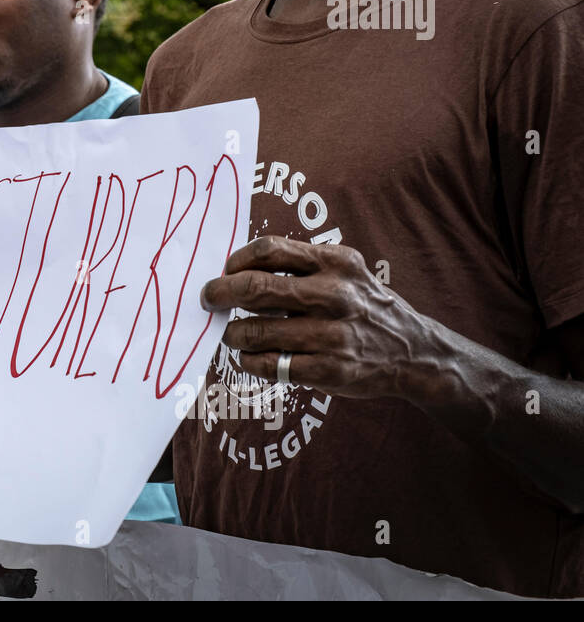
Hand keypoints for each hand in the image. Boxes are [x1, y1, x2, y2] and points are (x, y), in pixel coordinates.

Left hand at [200, 236, 438, 400]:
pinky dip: (248, 361)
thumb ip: (301, 265)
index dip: (235, 261)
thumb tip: (237, 270)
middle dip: (220, 293)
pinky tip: (249, 357)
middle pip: (255, 287)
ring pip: (255, 331)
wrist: (413, 352)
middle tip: (208, 299)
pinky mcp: (328, 371)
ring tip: (231, 333)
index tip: (224, 271)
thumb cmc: (363, 306)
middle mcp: (334, 295)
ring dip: (232, 333)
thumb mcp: (345, 271)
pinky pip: (269, 365)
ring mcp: (331, 335)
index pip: (268, 250)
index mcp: (335, 262)